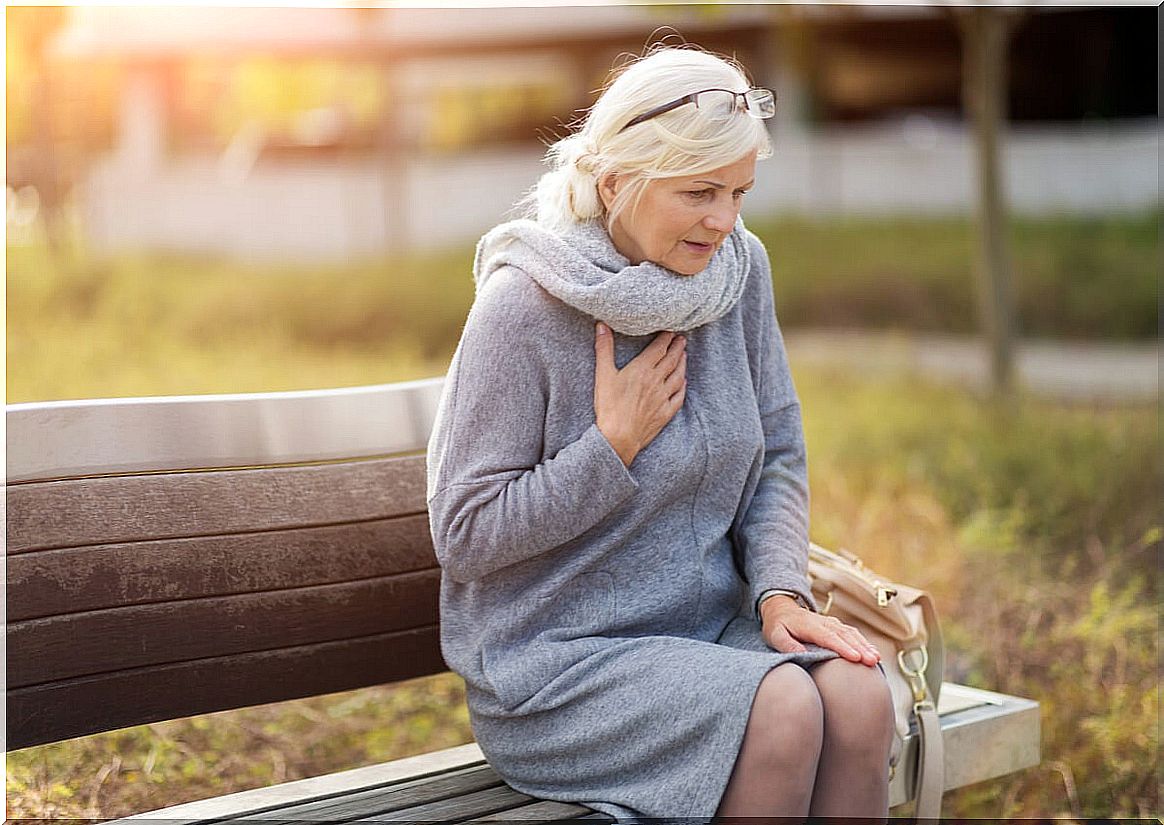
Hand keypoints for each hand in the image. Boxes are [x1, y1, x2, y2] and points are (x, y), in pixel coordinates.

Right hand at [594, 322, 686, 466]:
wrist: (618, 437)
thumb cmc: (609, 407)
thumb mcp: (603, 375)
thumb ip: (604, 348)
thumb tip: (602, 325)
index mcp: (643, 369)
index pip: (659, 348)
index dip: (666, 338)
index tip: (670, 331)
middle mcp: (657, 381)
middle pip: (672, 359)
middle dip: (677, 347)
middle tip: (681, 339)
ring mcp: (663, 397)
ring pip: (678, 376)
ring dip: (682, 364)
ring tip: (684, 355)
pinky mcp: (665, 413)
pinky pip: (679, 397)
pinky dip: (683, 387)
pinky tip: (683, 382)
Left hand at [760, 595, 880, 666]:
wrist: (781, 609)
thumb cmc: (778, 625)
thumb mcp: (775, 635)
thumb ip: (787, 644)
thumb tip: (801, 655)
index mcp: (810, 626)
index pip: (829, 637)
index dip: (843, 647)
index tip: (855, 658)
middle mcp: (824, 622)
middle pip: (845, 635)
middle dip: (860, 648)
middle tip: (872, 661)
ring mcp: (831, 623)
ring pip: (851, 633)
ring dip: (865, 645)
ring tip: (876, 658)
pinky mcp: (836, 627)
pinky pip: (852, 633)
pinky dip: (863, 642)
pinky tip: (872, 652)